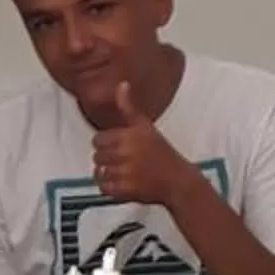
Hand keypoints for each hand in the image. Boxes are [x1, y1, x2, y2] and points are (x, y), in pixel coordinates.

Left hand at [92, 83, 192, 209]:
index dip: (105, 144)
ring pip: (99, 172)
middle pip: (97, 156)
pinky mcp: (125, 190)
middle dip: (106, 159)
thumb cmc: (162, 154)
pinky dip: (108, 188)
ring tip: (121, 172)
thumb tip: (121, 85)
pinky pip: (103, 188)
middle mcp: (127, 152)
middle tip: (121, 161)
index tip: (117, 148)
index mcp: (131, 135)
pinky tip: (120, 183)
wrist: (178, 180)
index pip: (98, 139)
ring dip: (106, 174)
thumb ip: (129, 107)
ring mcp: (126, 172)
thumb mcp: (146, 126)